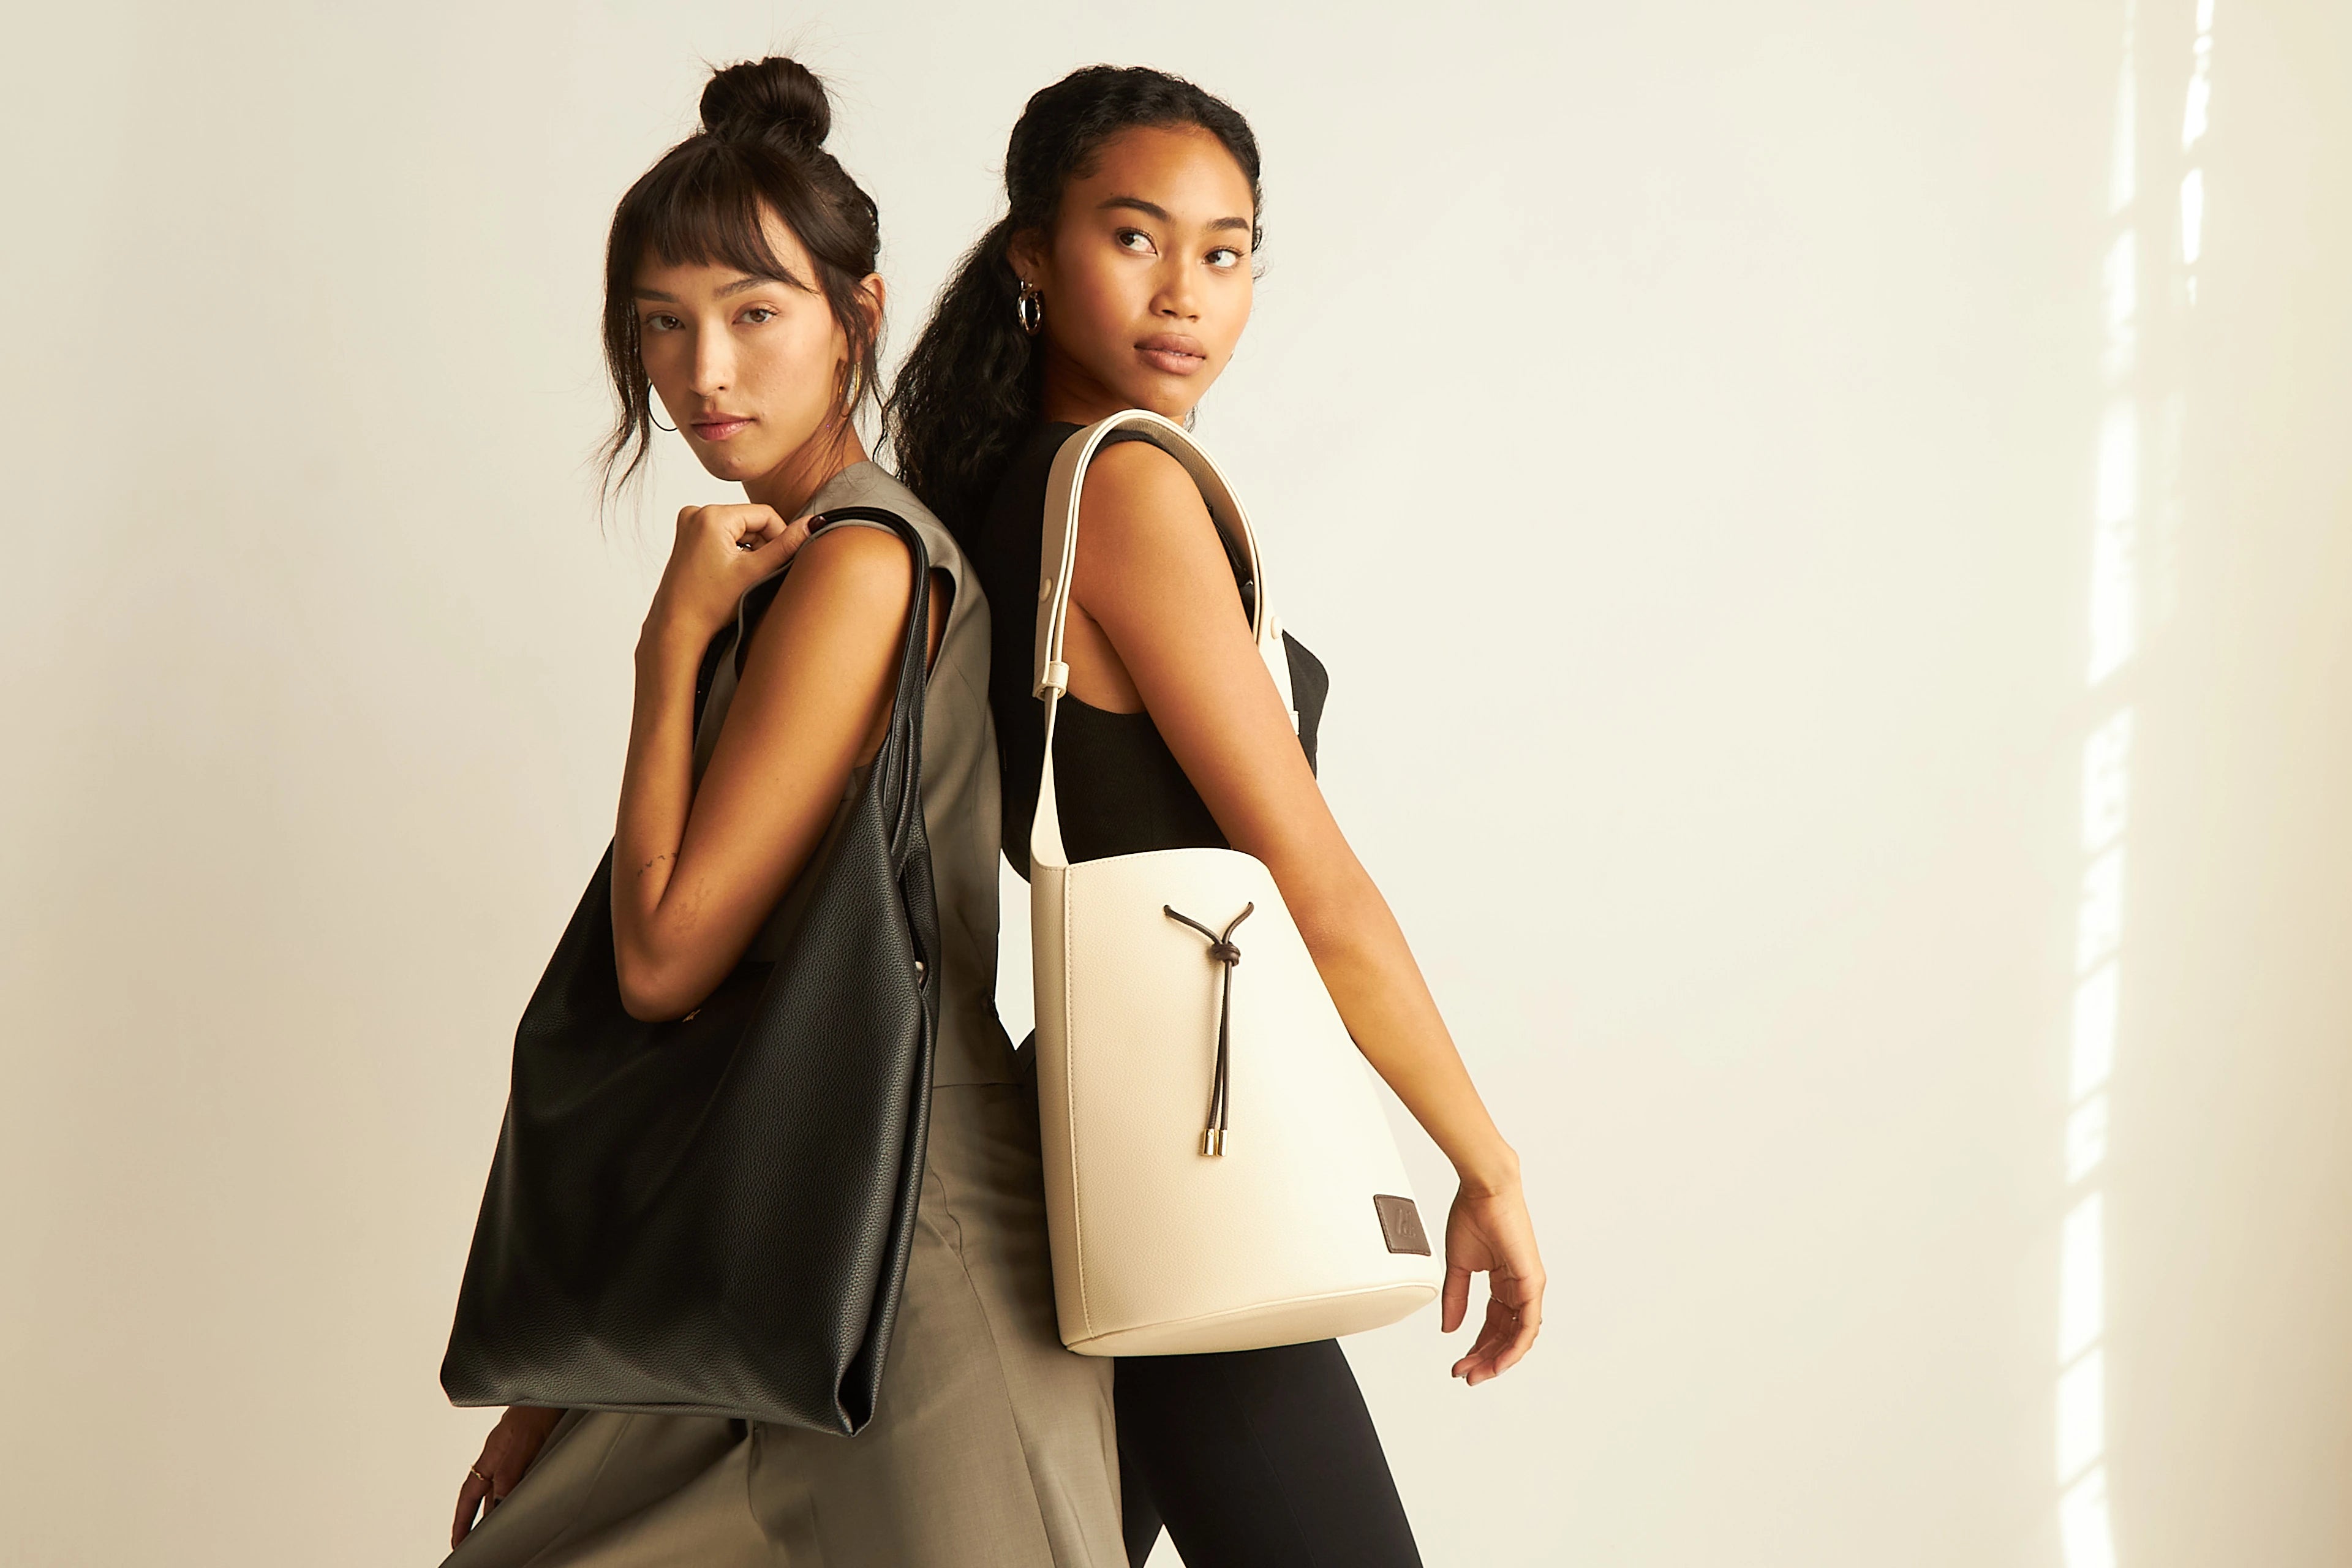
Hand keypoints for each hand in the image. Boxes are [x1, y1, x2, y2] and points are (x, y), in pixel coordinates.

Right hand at [450, 1404, 561, 1547]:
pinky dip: (516, 1491)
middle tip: (476, 1543)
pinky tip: (525, 1498)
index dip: (462, 1520)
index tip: (457, 1542)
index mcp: (492, 1454)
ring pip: (500, 1486)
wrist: (558, 1383)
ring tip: (499, 1529)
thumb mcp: (526, 1440)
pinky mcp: (531, 1445)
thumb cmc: (541, 1405)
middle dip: (477, 1520)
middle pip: (483, 1494)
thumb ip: (511, 1470)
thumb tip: (497, 1502)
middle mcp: (500, 1453)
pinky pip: (518, 1476)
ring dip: (498, 1507)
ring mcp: (514, 1449)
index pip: (469, 1495)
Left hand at [645, 503, 816, 647]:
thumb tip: (813, 522)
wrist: (678, 627)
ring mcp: (689, 523)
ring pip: (739, 528)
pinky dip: (734, 550)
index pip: (766, 514)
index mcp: (711, 515)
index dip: (780, 537)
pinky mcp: (687, 535)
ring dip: (749, 549)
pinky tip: (730, 573)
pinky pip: (723, 534)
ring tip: (743, 576)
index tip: (779, 562)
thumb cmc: (710, 605)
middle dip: (762, 545)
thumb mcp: (755, 572)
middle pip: (751, 520)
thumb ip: (787, 545)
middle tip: (759, 573)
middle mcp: (696, 512)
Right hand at [1441, 1177, 1543, 1384]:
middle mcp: (1519, 1287)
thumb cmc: (1474, 1214)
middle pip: (1506, 1335)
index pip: (1493, 1325)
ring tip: (1477, 1372)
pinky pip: (1528, 1323)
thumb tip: (1449, 1327)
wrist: (1484, 1189)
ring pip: (1519, 1335)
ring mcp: (1528, 1285)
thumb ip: (1456, 1298)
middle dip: (1485, 1359)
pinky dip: (1515, 1345)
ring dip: (1498, 1358)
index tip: (1460, 1362)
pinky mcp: (1532, 1281)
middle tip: (1467, 1374)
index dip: (1477, 1347)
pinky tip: (1498, 1359)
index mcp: (1503, 1282)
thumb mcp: (1459, 1265)